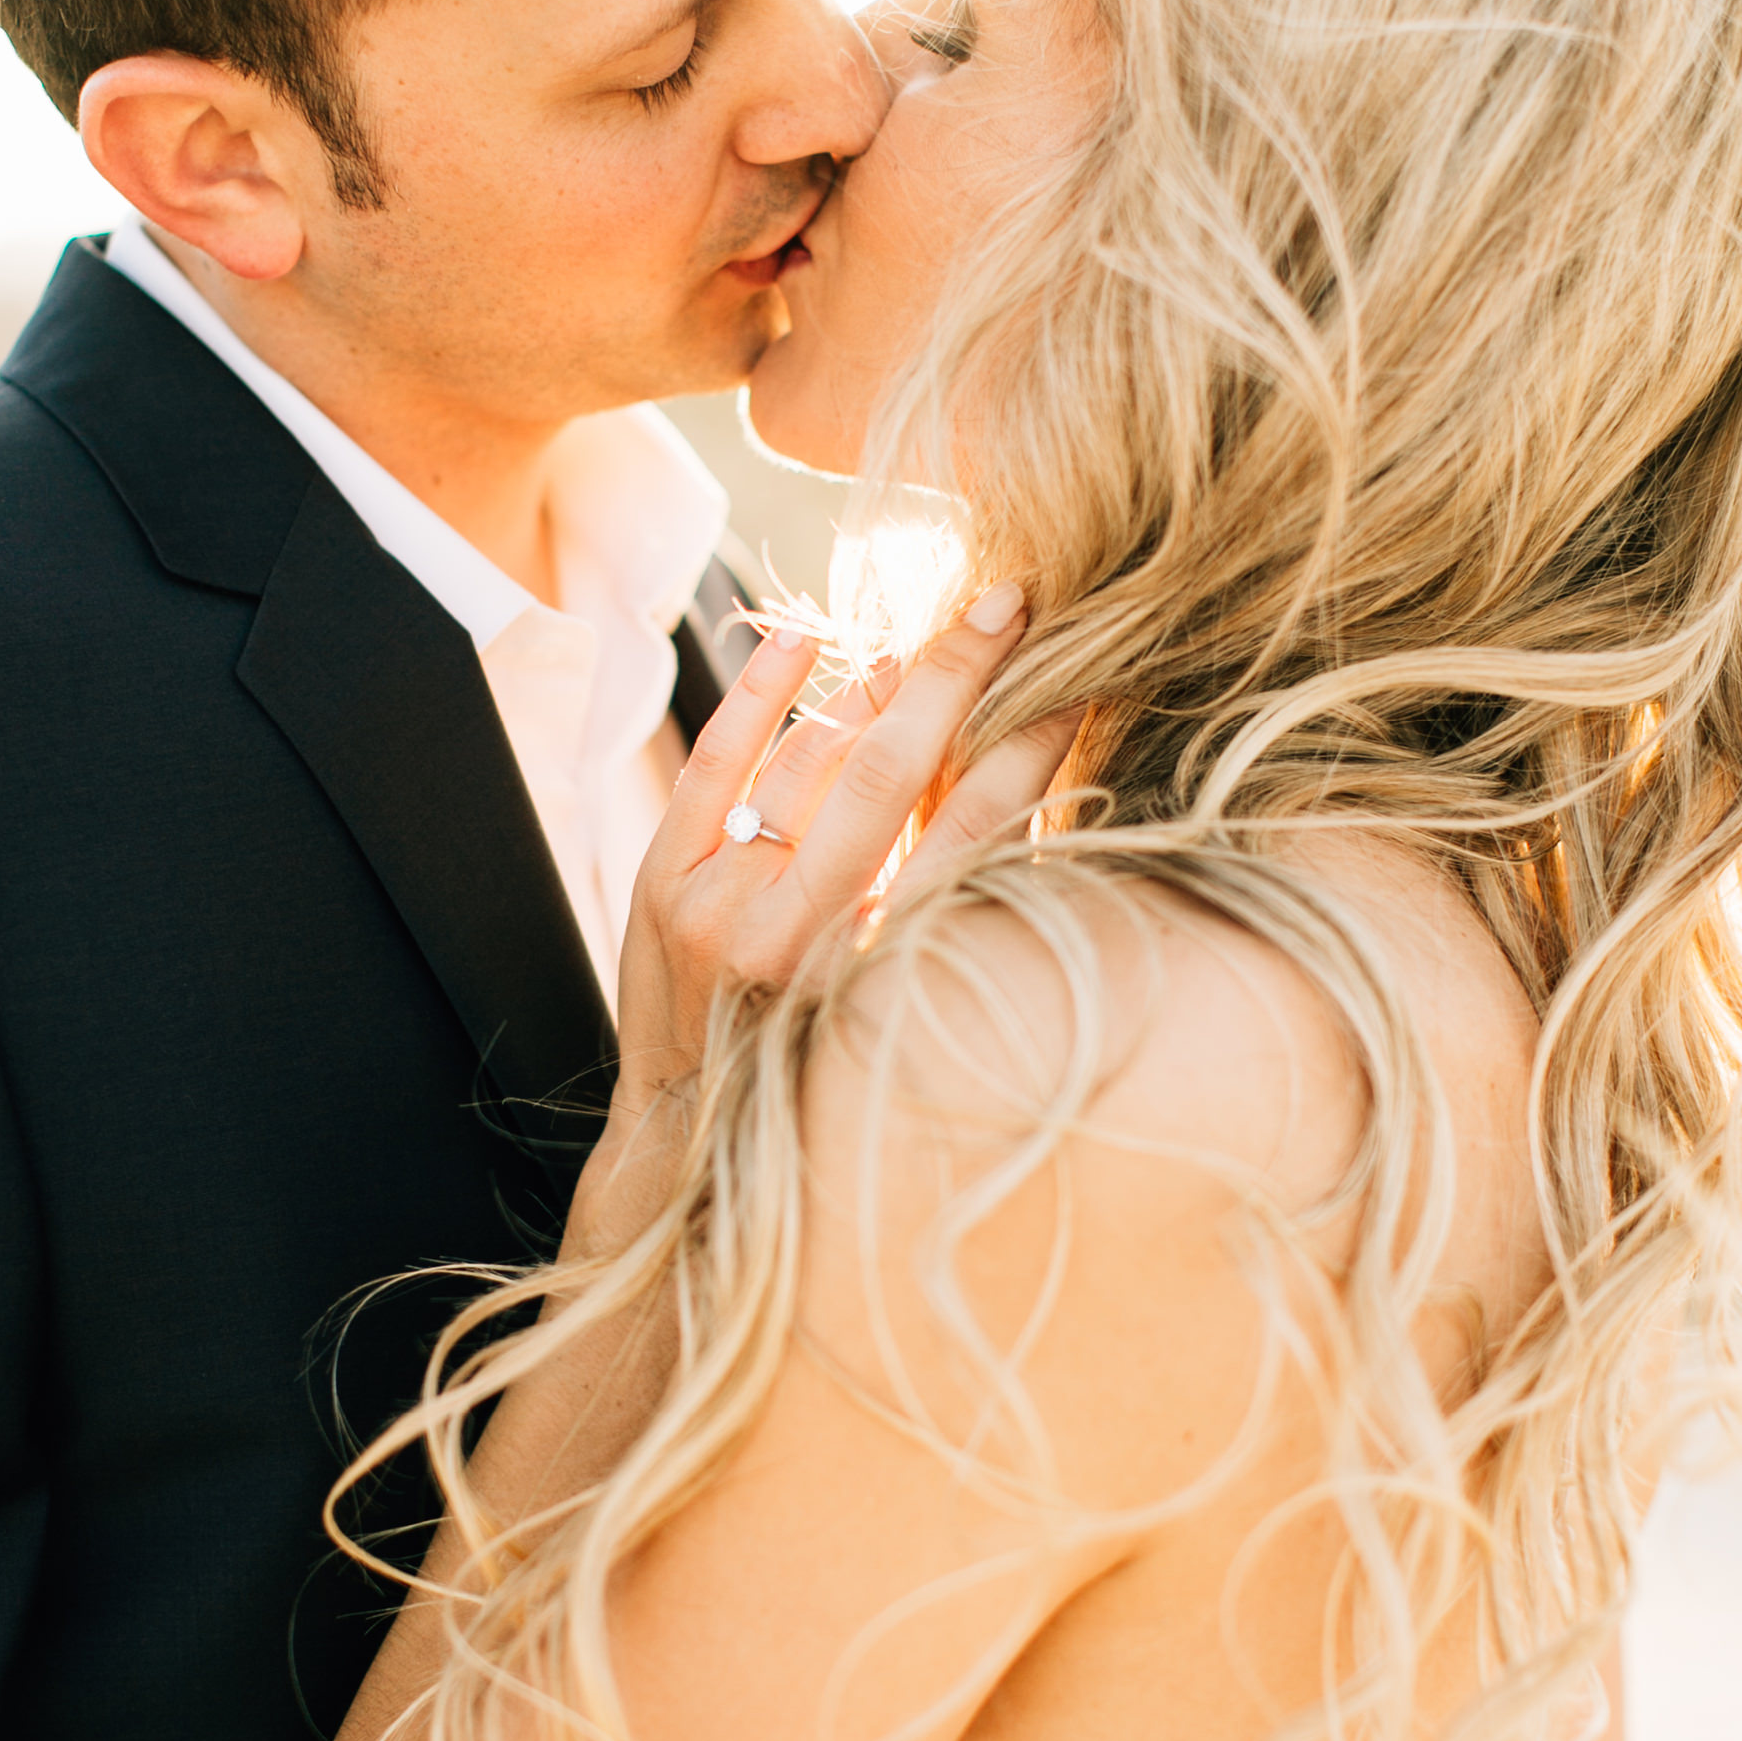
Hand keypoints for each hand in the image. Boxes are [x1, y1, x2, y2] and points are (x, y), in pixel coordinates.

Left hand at [609, 583, 1073, 1131]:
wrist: (687, 1137)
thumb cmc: (819, 1070)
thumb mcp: (897, 1004)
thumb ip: (943, 909)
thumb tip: (1012, 788)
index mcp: (873, 973)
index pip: (968, 832)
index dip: (1028, 749)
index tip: (1077, 683)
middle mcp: (790, 934)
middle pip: (888, 770)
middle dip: (958, 676)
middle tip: (1012, 603)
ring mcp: (717, 898)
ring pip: (811, 758)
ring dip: (874, 692)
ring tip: (925, 651)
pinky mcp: (664, 878)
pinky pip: (717, 761)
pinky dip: (759, 693)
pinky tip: (798, 638)